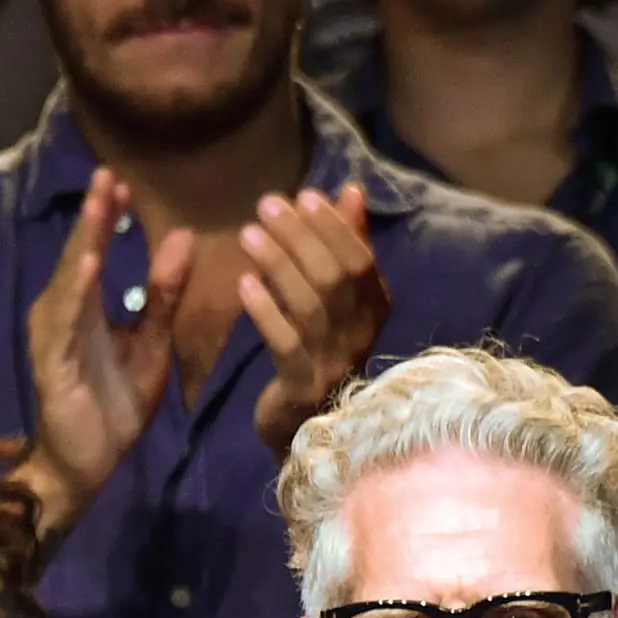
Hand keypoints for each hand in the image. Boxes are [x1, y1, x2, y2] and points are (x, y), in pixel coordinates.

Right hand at [21, 171, 193, 536]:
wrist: (86, 466)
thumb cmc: (113, 406)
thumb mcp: (152, 344)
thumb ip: (163, 295)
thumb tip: (182, 236)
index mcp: (85, 306)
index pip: (96, 250)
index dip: (107, 215)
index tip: (122, 180)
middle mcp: (62, 312)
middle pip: (79, 254)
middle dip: (93, 215)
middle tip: (107, 174)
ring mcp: (53, 336)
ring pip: (70, 281)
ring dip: (84, 242)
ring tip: (99, 206)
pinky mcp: (52, 363)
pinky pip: (65, 322)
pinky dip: (76, 292)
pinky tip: (89, 267)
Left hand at [241, 185, 388, 454]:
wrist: (302, 426)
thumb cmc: (318, 350)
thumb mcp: (337, 296)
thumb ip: (346, 244)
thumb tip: (352, 190)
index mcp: (373, 310)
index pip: (360, 261)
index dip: (334, 227)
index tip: (305, 195)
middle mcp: (360, 335)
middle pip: (335, 277)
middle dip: (301, 236)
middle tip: (266, 205)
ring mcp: (333, 363)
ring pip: (310, 305)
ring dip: (278, 264)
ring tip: (248, 234)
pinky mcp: (302, 386)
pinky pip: (285, 342)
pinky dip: (265, 310)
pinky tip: (243, 284)